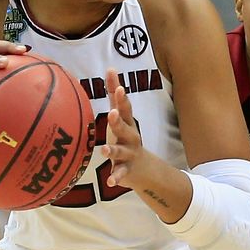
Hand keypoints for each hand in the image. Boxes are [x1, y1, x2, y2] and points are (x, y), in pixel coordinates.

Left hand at [101, 69, 151, 189]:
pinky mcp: (126, 170)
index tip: (118, 87)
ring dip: (113, 150)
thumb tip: (110, 68)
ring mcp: (129, 154)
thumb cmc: (126, 136)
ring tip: (104, 150)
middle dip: (118, 122)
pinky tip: (110, 181)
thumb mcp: (122, 115)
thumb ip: (114, 92)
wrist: (144, 169)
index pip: (125, 108)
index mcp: (127, 123)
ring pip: (121, 151)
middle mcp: (130, 137)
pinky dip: (116, 177)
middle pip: (124, 128)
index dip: (121, 98)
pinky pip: (121, 174)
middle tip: (112, 113)